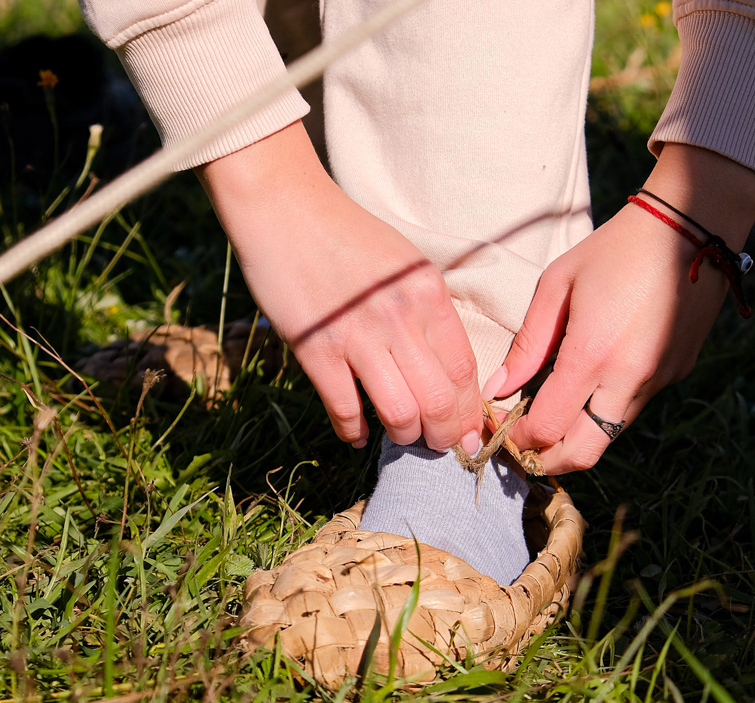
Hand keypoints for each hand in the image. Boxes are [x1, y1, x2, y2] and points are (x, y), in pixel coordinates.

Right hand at [196, 123, 482, 451]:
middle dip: (444, 435)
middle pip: (440, 400)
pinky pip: (345, 409)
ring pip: (400, 413)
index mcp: (429, 293)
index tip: (468, 429)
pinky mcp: (315, 348)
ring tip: (400, 434)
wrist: (284, 205)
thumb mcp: (407, 265)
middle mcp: (400, 317)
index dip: (469, 410)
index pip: (464, 369)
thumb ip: (428, 312)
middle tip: (438, 445)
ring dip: (404, 436)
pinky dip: (354, 431)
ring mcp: (357, 334)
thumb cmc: (347, 234)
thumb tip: (448, 370)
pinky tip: (358, 435)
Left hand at [486, 144, 754, 472]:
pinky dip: (607, 408)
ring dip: (579, 434)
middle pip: (583, 454)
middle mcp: (629, 378)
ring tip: (554, 412)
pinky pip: (634, 406)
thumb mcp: (558, 284)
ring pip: (610, 434)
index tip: (503, 430)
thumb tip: (499, 389)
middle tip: (525, 449)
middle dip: (549, 461)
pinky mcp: (676, 373)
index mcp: (593, 354)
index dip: (519, 440)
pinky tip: (596, 378)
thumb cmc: (616, 248)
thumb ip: (528, 344)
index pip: (548, 428)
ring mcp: (658, 380)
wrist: (693, 229)